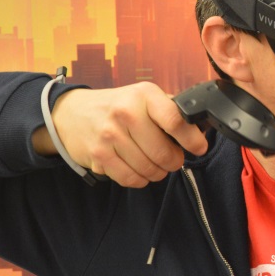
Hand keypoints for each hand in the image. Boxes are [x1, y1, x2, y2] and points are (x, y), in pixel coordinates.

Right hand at [34, 82, 208, 186]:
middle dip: (175, 161)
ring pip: (149, 168)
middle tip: (173, 159)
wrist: (72, 113)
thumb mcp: (145, 97)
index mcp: (144, 96)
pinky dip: (141, 180)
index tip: (199, 148)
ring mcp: (110, 135)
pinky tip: (140, 171)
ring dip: (159, 172)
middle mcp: (126, 113)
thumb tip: (202, 127)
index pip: (175, 121)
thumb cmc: (119, 106)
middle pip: (164, 152)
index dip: (192, 139)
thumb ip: (170, 110)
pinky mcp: (98, 155)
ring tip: (157, 165)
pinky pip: (130, 178)